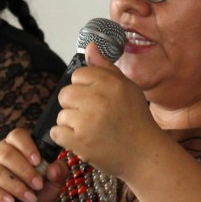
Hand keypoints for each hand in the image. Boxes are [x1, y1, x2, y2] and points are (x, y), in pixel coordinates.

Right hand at [0, 128, 68, 201]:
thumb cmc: (34, 193)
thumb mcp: (51, 185)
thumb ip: (58, 174)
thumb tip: (56, 167)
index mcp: (15, 147)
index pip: (17, 136)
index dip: (27, 146)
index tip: (38, 161)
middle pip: (6, 154)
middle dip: (25, 170)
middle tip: (38, 185)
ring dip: (15, 185)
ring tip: (29, 198)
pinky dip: (0, 195)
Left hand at [50, 43, 161, 177]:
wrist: (144, 154)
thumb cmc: (135, 120)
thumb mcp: (127, 88)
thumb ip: (105, 68)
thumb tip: (89, 46)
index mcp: (111, 83)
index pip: (78, 75)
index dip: (85, 88)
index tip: (96, 100)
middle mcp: (98, 99)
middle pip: (65, 93)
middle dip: (74, 105)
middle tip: (91, 116)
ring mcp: (87, 120)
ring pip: (61, 114)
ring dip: (71, 124)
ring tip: (91, 130)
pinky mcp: (78, 141)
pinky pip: (56, 132)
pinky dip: (65, 138)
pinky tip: (82, 139)